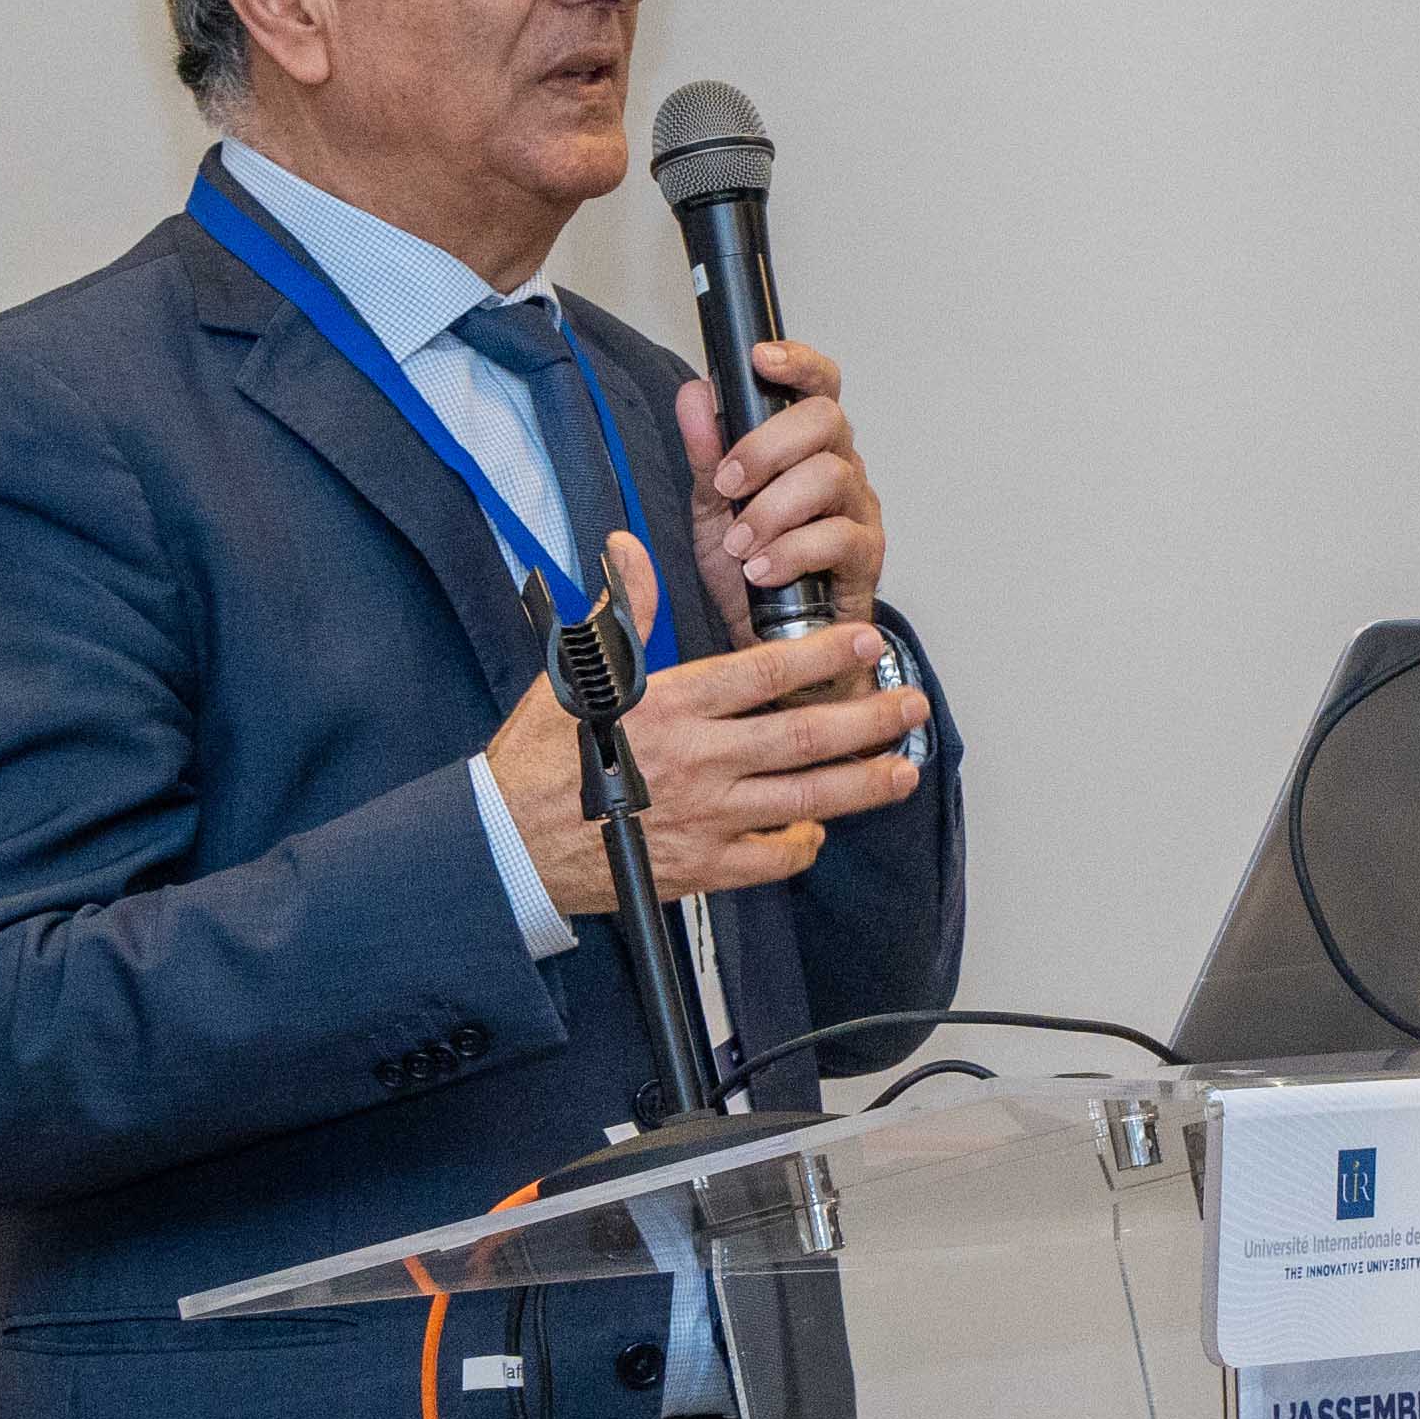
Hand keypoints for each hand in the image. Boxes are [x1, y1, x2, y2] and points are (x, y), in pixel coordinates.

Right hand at [482, 533, 933, 912]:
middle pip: (804, 736)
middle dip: (868, 720)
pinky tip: (822, 828)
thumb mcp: (578, 673)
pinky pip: (773, 860)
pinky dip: (805, 845)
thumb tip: (630, 549)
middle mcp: (698, 762)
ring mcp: (706, 820)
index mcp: (672, 707)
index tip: (866, 643)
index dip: (824, 656)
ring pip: (805, 800)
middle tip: (910, 704)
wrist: (509, 843)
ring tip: (903, 769)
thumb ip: (625, 615)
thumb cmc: (539, 759)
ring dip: (862, 784)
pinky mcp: (702, 869)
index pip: (765, 673)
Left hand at [676, 336, 884, 634]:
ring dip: (773, 508)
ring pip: (831, 477)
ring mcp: (859, 509)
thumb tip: (694, 395)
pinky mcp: (868, 556)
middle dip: (767, 447)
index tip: (760, 359)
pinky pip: (838, 537)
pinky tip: (761, 570)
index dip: (797, 362)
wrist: (772, 642)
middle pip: (826, 419)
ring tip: (740, 544)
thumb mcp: (713, 507)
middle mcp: (841, 466)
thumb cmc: (752, 568)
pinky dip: (791, 552)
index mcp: (807, 445)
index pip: (818, 384)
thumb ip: (705, 452)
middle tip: (726, 484)